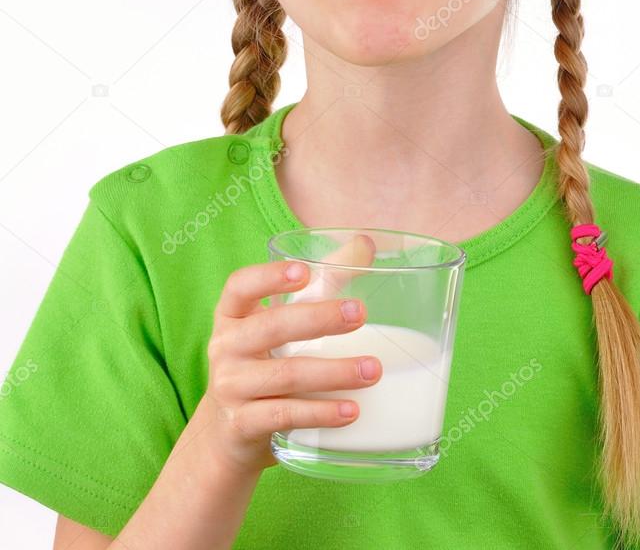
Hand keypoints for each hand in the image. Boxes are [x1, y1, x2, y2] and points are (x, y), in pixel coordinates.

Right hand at [204, 235, 381, 474]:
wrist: (227, 435)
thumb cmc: (264, 362)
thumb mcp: (281, 324)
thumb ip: (322, 284)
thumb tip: (365, 245)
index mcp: (233, 316)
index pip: (239, 286)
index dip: (269, 276)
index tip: (304, 271)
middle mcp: (226, 347)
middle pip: (272, 327)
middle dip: (319, 318)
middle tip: (360, 313)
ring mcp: (230, 388)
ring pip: (286, 375)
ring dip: (334, 372)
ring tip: (373, 370)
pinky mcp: (242, 425)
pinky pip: (285, 415)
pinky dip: (321, 413)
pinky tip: (352, 411)